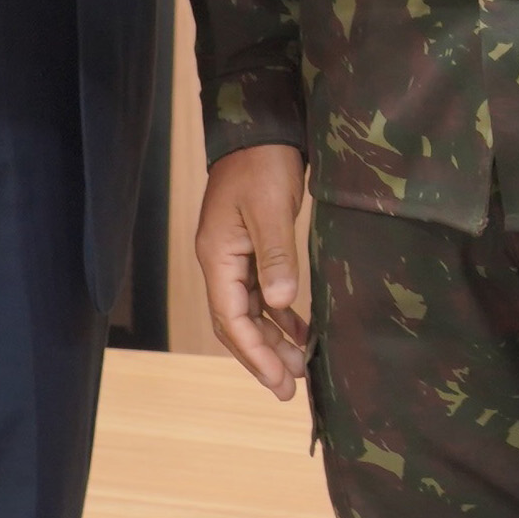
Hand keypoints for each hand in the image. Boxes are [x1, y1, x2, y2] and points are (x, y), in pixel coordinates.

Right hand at [195, 143, 311, 401]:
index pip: (231, 319)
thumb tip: (280, 305)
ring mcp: (234, 256)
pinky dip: (279, 315)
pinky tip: (300, 329)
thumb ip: (276, 256)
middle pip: (237, 323)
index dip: (255, 354)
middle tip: (290, 388)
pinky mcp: (250, 248)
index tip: (279, 381)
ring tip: (300, 366)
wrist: (260, 129)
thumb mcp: (272, 209)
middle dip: (262, 357)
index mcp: (218, 257)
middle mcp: (221, 262)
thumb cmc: (264, 163)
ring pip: (250, 312)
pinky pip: (261, 293)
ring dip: (273, 339)